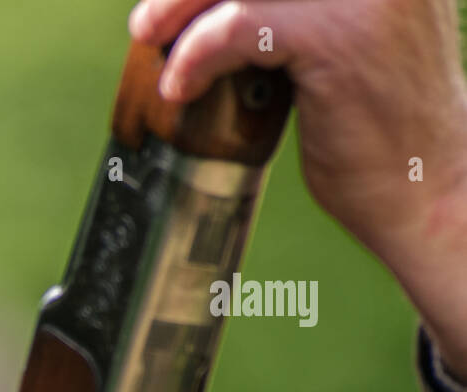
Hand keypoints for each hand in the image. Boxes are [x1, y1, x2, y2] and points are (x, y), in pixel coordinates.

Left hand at [130, 0, 466, 374]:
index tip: (176, 2)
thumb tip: (205, 2)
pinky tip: (179, 87)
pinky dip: (197, 55)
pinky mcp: (339, 35)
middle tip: (148, 23)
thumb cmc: (377, 123)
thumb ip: (290, 7)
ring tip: (151, 43)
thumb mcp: (337, 40)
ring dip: (182, 12)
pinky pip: (239, 27)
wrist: (426, 189)